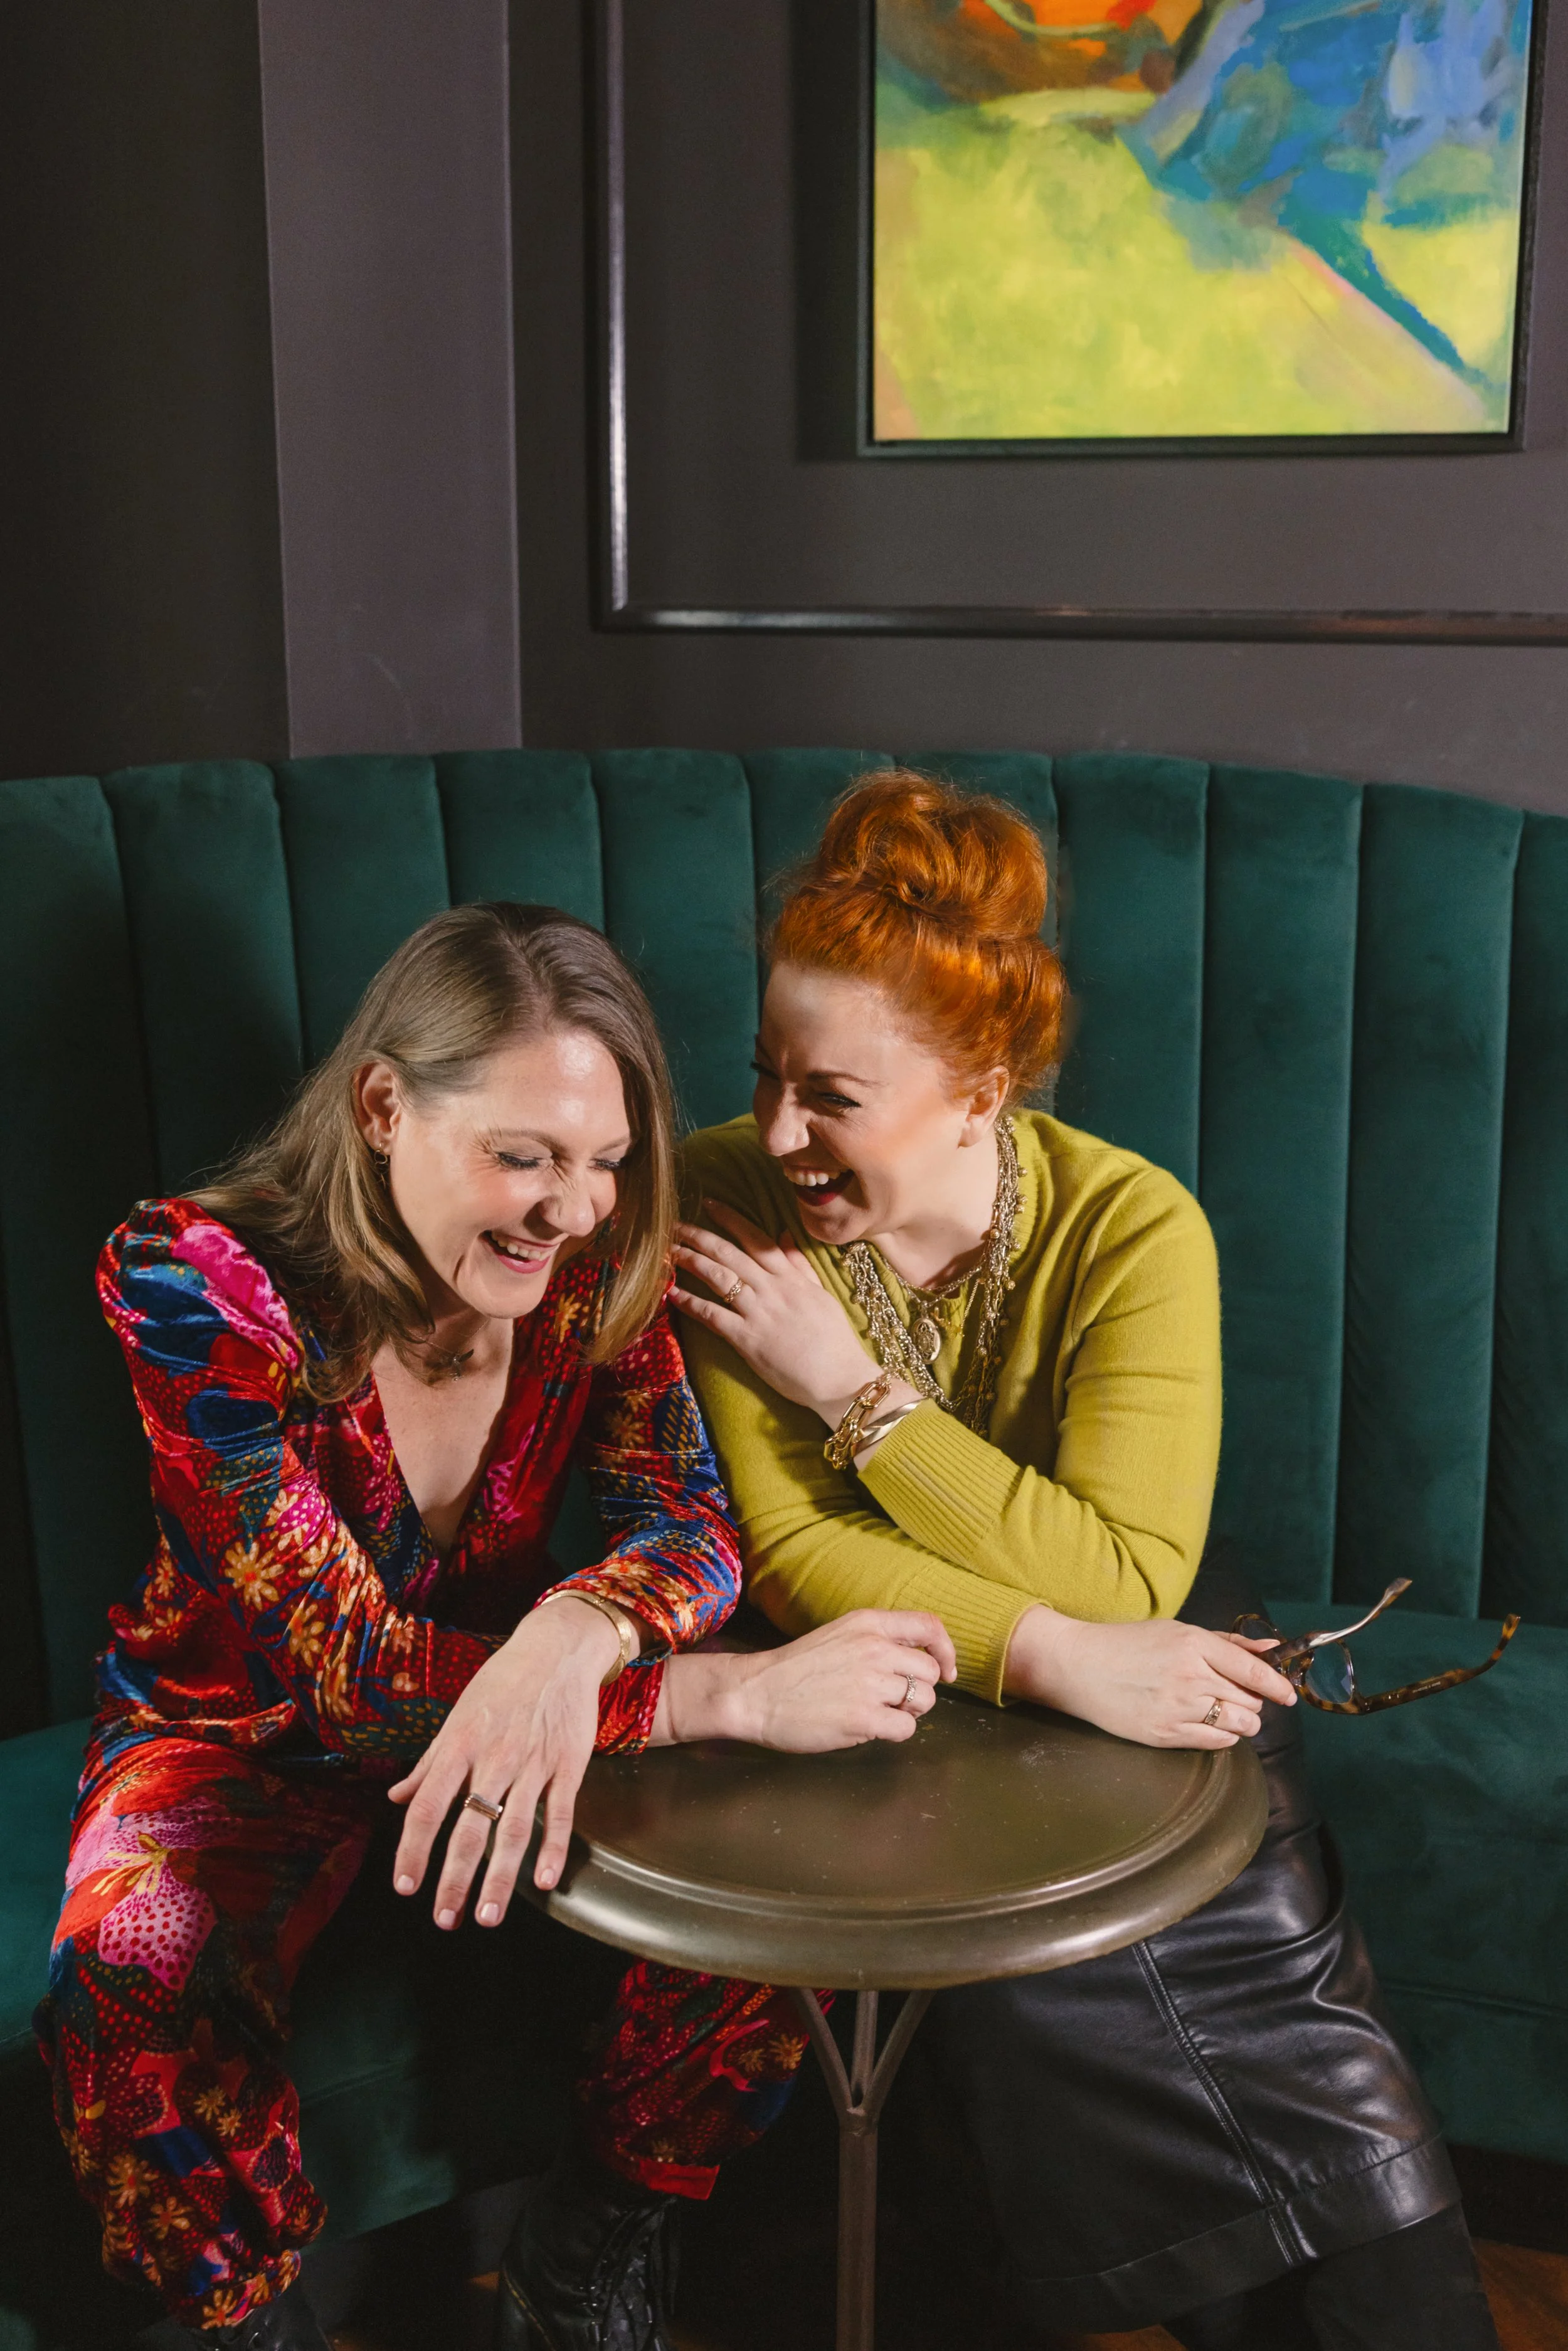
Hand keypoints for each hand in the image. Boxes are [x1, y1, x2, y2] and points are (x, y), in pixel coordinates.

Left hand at [388, 1596, 624, 1925]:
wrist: (557, 1648)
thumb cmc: (502, 1683)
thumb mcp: (458, 1717)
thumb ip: (430, 1763)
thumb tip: (397, 1798)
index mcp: (459, 1745)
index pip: (427, 1806)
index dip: (413, 1849)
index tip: (405, 1886)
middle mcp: (493, 1758)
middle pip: (470, 1828)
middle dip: (455, 1879)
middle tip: (445, 1919)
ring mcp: (533, 1763)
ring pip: (514, 1829)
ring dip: (501, 1877)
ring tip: (488, 1916)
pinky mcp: (568, 1764)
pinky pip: (560, 1812)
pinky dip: (554, 1847)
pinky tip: (546, 1881)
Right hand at [656, 1610, 957, 1749]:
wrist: (755, 1693)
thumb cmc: (794, 1668)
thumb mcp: (838, 1635)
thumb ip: (875, 1641)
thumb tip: (915, 1662)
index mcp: (868, 1624)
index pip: (929, 1627)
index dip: (946, 1650)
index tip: (946, 1671)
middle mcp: (875, 1649)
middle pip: (931, 1672)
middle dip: (919, 1690)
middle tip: (893, 1699)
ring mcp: (871, 1684)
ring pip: (924, 1702)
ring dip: (908, 1712)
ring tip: (878, 1712)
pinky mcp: (865, 1718)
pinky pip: (906, 1729)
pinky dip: (895, 1733)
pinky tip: (870, 1728)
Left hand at [671, 1202, 891, 1424]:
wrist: (839, 1379)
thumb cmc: (834, 1341)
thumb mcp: (822, 1295)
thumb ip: (801, 1265)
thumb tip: (784, 1235)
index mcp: (791, 1278)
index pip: (757, 1239)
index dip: (731, 1219)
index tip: (710, 1204)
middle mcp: (773, 1289)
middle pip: (730, 1253)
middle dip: (700, 1236)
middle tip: (675, 1225)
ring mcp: (759, 1313)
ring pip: (719, 1278)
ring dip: (691, 1262)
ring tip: (669, 1252)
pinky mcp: (748, 1339)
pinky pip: (714, 1316)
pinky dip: (691, 1303)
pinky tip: (672, 1295)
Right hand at [1004, 1607, 1295, 1747]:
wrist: (1079, 1666)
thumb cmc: (1129, 1643)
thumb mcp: (1178, 1630)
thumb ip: (1228, 1641)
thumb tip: (1272, 1648)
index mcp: (1194, 1643)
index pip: (1253, 1670)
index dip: (1277, 1685)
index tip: (1288, 1695)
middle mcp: (1190, 1676)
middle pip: (1249, 1701)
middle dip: (1251, 1702)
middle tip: (1236, 1697)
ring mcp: (1177, 1708)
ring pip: (1238, 1725)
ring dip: (1241, 1722)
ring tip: (1225, 1713)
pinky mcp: (1164, 1734)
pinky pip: (1215, 1743)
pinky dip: (1222, 1737)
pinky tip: (1208, 1724)